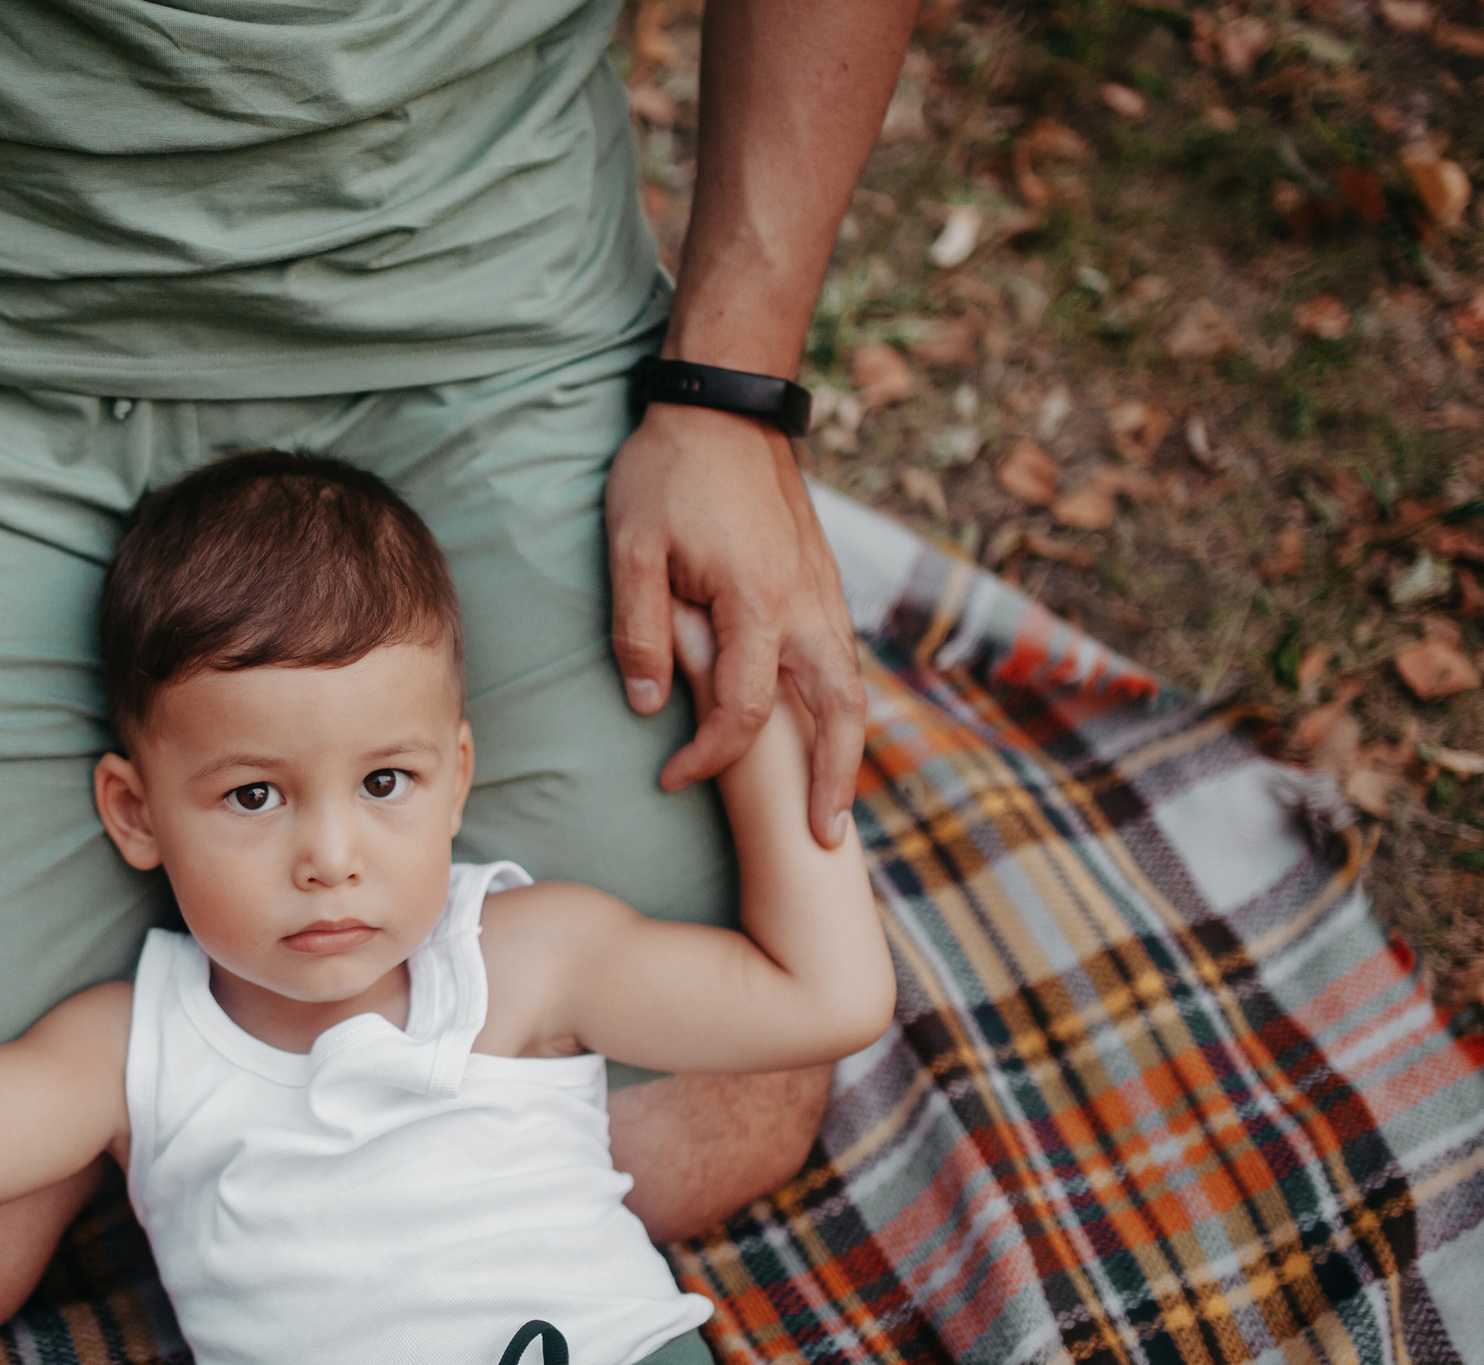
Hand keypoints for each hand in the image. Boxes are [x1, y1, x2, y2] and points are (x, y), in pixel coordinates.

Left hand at [604, 404, 865, 847]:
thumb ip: (642, 632)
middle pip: (837, 712)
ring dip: (847, 750)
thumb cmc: (668, 472)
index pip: (744, 710)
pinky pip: (845, 659)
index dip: (707, 757)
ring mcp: (824, 591)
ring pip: (852, 687)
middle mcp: (807, 604)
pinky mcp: (823, 580)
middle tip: (825, 842)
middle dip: (832, 781)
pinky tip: (827, 735)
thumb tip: (651, 709)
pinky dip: (843, 707)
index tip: (671, 781)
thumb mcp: (631, 548)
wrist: (725, 402)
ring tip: (836, 806)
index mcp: (758, 601)